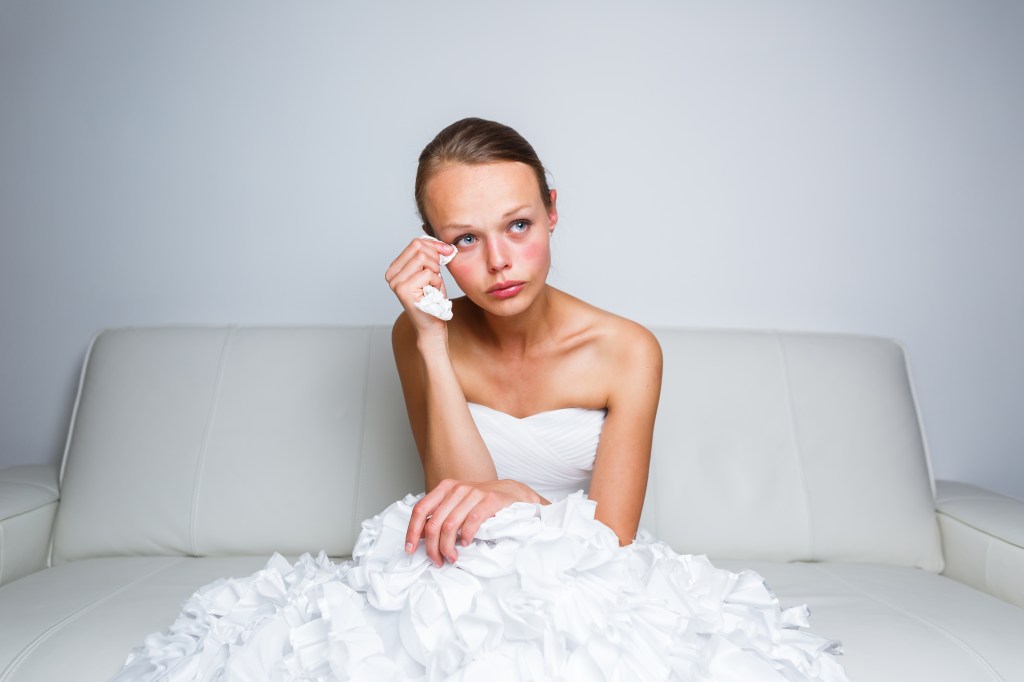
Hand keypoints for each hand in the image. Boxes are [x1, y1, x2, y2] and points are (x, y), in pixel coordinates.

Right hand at [384, 237, 455, 334]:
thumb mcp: (432, 272)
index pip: (416, 243)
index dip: (435, 245)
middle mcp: (391, 274)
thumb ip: (432, 256)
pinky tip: (431, 294)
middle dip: (435, 258)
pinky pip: (428, 274)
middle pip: (419, 248)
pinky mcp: (403, 289)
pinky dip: (436, 282)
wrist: (432, 326)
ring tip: (432, 285)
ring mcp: (395, 282)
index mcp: (395, 268)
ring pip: (423, 258)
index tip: (447, 252)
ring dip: (435, 272)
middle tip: (437, 275)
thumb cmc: (433, 300)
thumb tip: (444, 245)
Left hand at [405, 479, 539, 566]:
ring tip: (452, 558)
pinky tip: (466, 544)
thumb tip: (421, 537)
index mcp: (445, 488)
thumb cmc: (482, 502)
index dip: (412, 531)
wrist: (512, 493)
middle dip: (432, 547)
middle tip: (437, 560)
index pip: (420, 509)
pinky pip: (471, 522)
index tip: (410, 548)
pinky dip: (466, 536)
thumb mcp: (458, 504)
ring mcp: (473, 493)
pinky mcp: (489, 500)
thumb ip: (441, 516)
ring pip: (450, 525)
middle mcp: (457, 489)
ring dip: (448, 547)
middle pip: (434, 523)